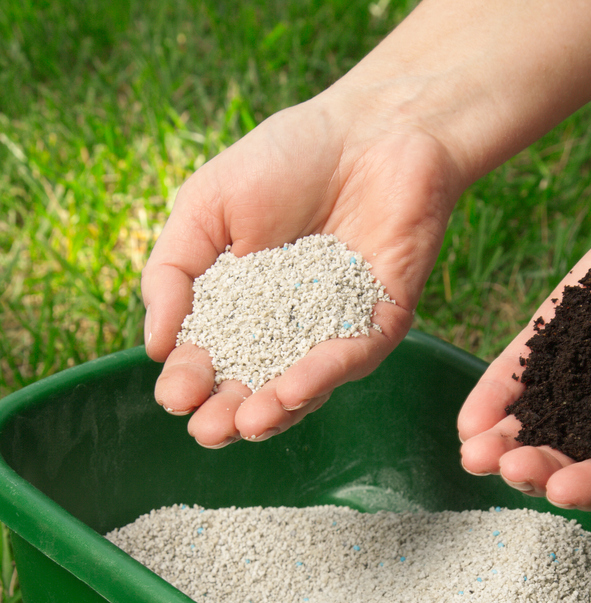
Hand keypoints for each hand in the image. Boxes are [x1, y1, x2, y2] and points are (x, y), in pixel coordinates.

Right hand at [142, 87, 460, 446]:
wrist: (369, 129)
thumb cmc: (284, 160)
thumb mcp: (205, 208)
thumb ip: (173, 272)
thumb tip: (156, 346)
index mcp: (237, 309)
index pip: (209, 360)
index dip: (190, 382)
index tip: (175, 395)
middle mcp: (284, 333)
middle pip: (252, 389)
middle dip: (227, 414)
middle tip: (207, 429)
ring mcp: (332, 335)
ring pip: (302, 390)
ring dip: (274, 411)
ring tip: (247, 423)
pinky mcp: (378, 326)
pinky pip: (349, 361)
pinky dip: (321, 377)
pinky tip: (292, 389)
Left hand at [458, 190, 590, 508]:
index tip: (565, 491)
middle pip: (569, 457)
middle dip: (536, 467)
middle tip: (510, 467)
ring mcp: (582, 380)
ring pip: (537, 423)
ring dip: (503, 443)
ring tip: (475, 452)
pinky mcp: (558, 338)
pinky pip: (520, 374)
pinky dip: (495, 397)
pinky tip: (470, 419)